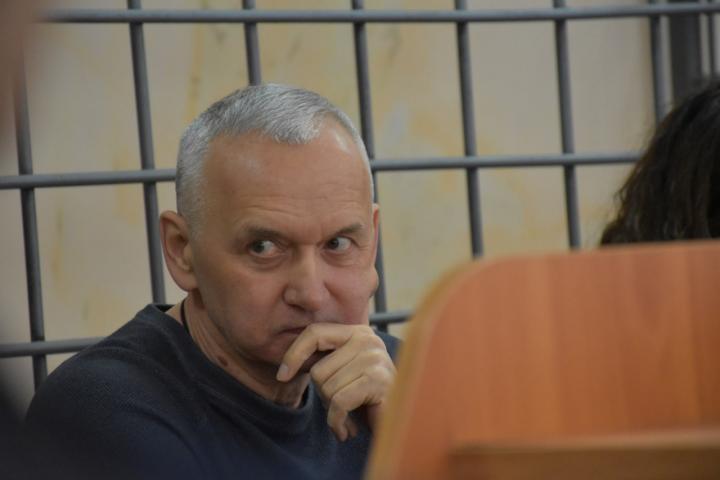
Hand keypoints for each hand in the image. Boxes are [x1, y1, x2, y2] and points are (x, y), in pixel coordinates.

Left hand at [276, 323, 395, 441]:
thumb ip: (324, 362)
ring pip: (327, 388)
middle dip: (324, 396)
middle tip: (343, 406)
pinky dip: (337, 422)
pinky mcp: (378, 381)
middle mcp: (368, 339)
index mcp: (358, 332)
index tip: (281, 375)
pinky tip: (347, 430)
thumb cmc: (367, 401)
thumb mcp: (343, 374)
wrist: (402, 425)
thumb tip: (285, 367)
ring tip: (351, 414)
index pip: (315, 332)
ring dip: (333, 410)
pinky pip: (338, 403)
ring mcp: (375, 358)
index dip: (294, 354)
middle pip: (318, 369)